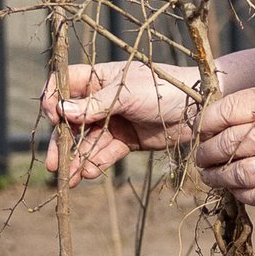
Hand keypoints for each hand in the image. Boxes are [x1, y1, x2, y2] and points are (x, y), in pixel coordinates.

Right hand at [45, 57, 200, 182]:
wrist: (200, 108)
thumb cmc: (165, 89)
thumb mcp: (128, 94)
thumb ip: (95, 105)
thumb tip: (61, 111)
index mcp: (99, 78)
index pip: (64, 85)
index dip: (54, 100)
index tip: (54, 117)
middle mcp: (102, 99)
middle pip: (71, 120)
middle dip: (61, 141)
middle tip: (54, 163)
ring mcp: (114, 121)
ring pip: (86, 141)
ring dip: (76, 159)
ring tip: (68, 178)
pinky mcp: (126, 140)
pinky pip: (105, 153)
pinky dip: (95, 163)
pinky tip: (87, 174)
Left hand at [193, 77, 254, 205]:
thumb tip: (235, 112)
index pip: (226, 111)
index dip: (207, 122)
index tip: (202, 128)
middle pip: (225, 144)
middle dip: (206, 151)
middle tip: (201, 154)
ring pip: (235, 174)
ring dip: (216, 176)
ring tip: (209, 175)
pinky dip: (239, 194)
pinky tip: (234, 190)